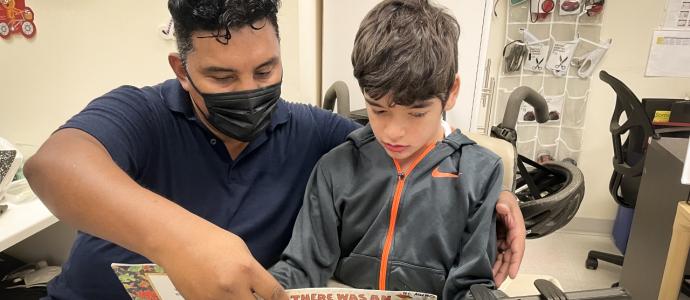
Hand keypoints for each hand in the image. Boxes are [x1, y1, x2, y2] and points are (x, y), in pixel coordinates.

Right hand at [159, 227, 287, 299]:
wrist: (177, 242)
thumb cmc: (212, 241)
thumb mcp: (241, 251)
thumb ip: (254, 272)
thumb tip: (263, 290)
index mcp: (247, 270)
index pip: (274, 295)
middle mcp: (233, 288)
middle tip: (260, 299)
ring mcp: (214, 299)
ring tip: (242, 295)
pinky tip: (225, 296)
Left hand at [492, 191, 525, 286]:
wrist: (497, 196)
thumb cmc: (504, 198)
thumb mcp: (504, 199)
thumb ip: (503, 204)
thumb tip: (502, 208)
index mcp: (516, 228)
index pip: (517, 248)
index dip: (515, 262)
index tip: (512, 273)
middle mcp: (512, 236)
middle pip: (510, 257)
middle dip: (505, 270)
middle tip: (498, 281)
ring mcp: (504, 239)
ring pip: (504, 258)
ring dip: (500, 269)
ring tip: (494, 280)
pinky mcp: (498, 240)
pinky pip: (497, 254)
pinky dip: (495, 263)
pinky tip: (489, 270)